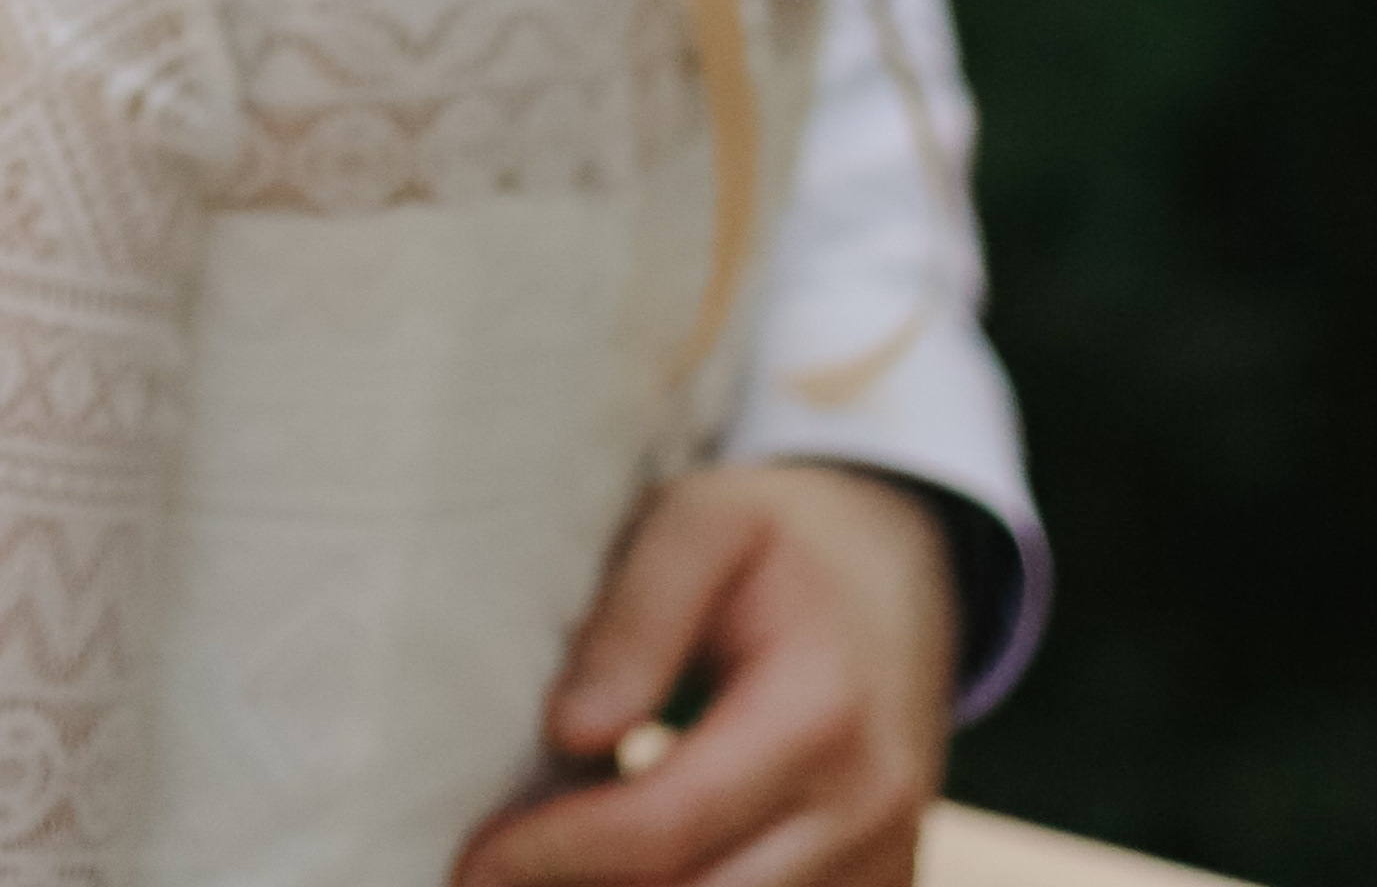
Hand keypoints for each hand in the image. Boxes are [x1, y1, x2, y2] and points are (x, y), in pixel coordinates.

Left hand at [454, 463, 956, 886]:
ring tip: (539, 877)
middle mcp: (868, 811)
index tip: (473, 857)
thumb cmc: (779, 541)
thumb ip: (637, 616)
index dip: (560, 853)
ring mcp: (883, 864)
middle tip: (479, 879)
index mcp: (821, 712)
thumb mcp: (702, 524)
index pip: (669, 823)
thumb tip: (571, 729)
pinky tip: (617, 876)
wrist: (902, 572)